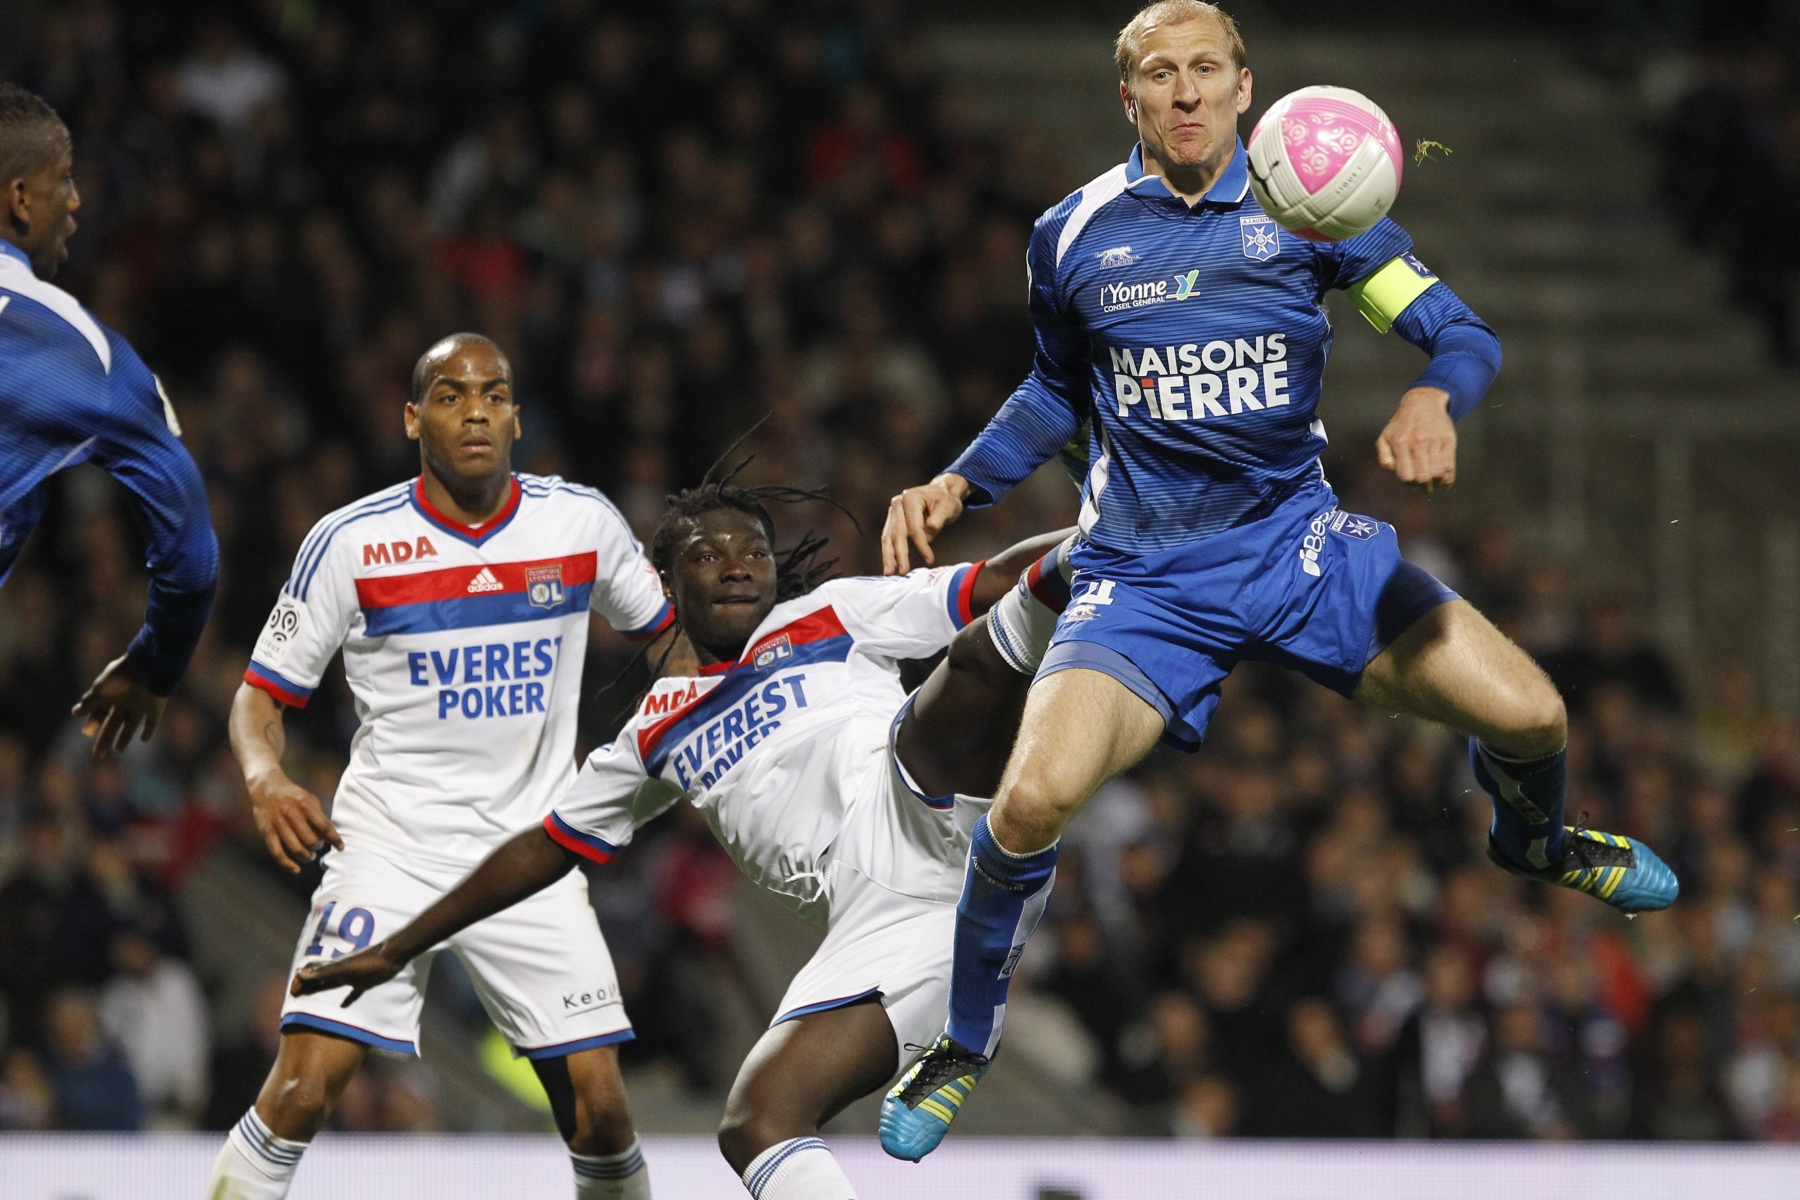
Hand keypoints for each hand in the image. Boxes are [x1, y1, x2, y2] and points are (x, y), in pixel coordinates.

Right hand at [72, 655, 166, 760]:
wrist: (149, 665)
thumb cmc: (121, 675)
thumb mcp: (101, 689)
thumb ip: (89, 701)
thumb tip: (75, 713)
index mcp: (110, 694)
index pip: (99, 712)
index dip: (93, 723)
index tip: (87, 732)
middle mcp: (124, 700)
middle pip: (113, 723)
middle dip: (105, 739)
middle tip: (98, 755)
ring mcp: (140, 704)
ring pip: (131, 724)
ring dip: (125, 737)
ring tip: (118, 750)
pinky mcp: (155, 706)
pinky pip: (152, 721)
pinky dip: (148, 730)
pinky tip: (143, 739)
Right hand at [249, 768, 343, 873]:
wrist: (266, 787)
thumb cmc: (293, 797)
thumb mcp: (309, 800)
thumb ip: (319, 817)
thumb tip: (328, 838)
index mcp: (305, 804)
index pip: (324, 826)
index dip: (335, 839)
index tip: (341, 848)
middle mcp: (291, 814)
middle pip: (310, 840)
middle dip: (318, 847)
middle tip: (318, 847)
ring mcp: (278, 824)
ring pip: (295, 848)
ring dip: (306, 856)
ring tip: (310, 856)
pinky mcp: (266, 832)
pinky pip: (277, 853)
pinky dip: (287, 864)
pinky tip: (296, 869)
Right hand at [290, 941, 404, 1005]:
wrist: (392, 955)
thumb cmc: (369, 962)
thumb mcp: (345, 969)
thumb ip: (324, 972)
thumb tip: (300, 974)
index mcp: (333, 967)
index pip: (311, 973)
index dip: (300, 981)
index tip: (293, 993)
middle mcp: (340, 971)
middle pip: (319, 979)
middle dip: (306, 986)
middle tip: (295, 995)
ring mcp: (352, 976)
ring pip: (332, 983)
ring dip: (320, 989)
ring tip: (310, 997)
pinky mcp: (365, 981)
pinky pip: (353, 991)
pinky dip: (347, 999)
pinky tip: (343, 1006)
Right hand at [882, 474, 969, 573]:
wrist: (941, 493)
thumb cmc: (946, 500)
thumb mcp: (948, 507)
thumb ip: (938, 518)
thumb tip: (929, 529)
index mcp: (911, 498)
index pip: (914, 527)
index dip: (921, 545)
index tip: (929, 559)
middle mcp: (898, 503)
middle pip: (897, 532)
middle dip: (899, 554)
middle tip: (902, 572)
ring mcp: (893, 511)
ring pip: (888, 536)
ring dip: (888, 556)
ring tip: (889, 572)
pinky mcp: (893, 519)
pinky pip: (889, 537)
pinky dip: (889, 551)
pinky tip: (890, 564)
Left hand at [1375, 387, 1456, 491]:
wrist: (1423, 402)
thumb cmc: (1401, 424)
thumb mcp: (1385, 436)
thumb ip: (1384, 456)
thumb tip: (1391, 470)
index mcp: (1400, 444)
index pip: (1406, 476)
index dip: (1409, 485)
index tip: (1412, 486)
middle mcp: (1417, 443)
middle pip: (1423, 477)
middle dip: (1423, 488)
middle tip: (1424, 489)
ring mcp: (1434, 441)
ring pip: (1438, 473)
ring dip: (1436, 484)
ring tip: (1434, 486)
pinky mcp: (1448, 440)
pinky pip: (1450, 465)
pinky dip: (1448, 478)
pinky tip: (1445, 482)